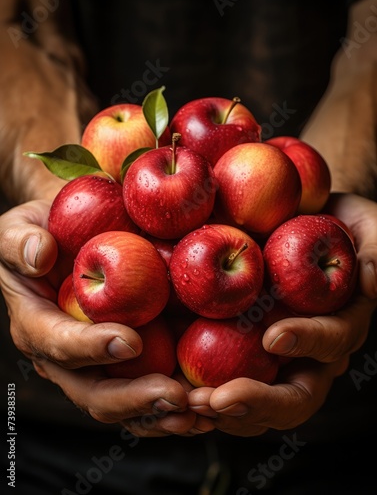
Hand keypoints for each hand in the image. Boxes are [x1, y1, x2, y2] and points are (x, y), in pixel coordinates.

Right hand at [0, 200, 204, 435]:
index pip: (58, 344)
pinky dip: (177, 404)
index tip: (131, 340)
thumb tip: (40, 255)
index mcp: (38, 326)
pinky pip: (150, 391)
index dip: (90, 348)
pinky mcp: (130, 362)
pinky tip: (210, 402)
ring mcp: (100, 364)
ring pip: (126, 406)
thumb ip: (20, 241)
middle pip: (94, 392)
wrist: (74, 239)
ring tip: (200, 411)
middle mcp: (67, 357)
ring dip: (163, 414)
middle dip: (134, 399)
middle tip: (174, 396)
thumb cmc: (45, 232)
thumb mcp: (20, 228)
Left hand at [187, 193, 376, 435]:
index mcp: (337, 328)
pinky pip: (220, 382)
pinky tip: (168, 392)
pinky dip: (196, 393)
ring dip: (219, 410)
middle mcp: (306, 355)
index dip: (307, 344)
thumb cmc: (334, 226)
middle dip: (254, 403)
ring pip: (253, 404)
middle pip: (290, 398)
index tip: (274, 336)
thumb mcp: (366, 227)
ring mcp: (269, 359)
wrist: (297, 227)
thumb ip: (376, 247)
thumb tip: (372, 274)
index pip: (329, 345)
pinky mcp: (235, 351)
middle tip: (213, 402)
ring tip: (184, 405)